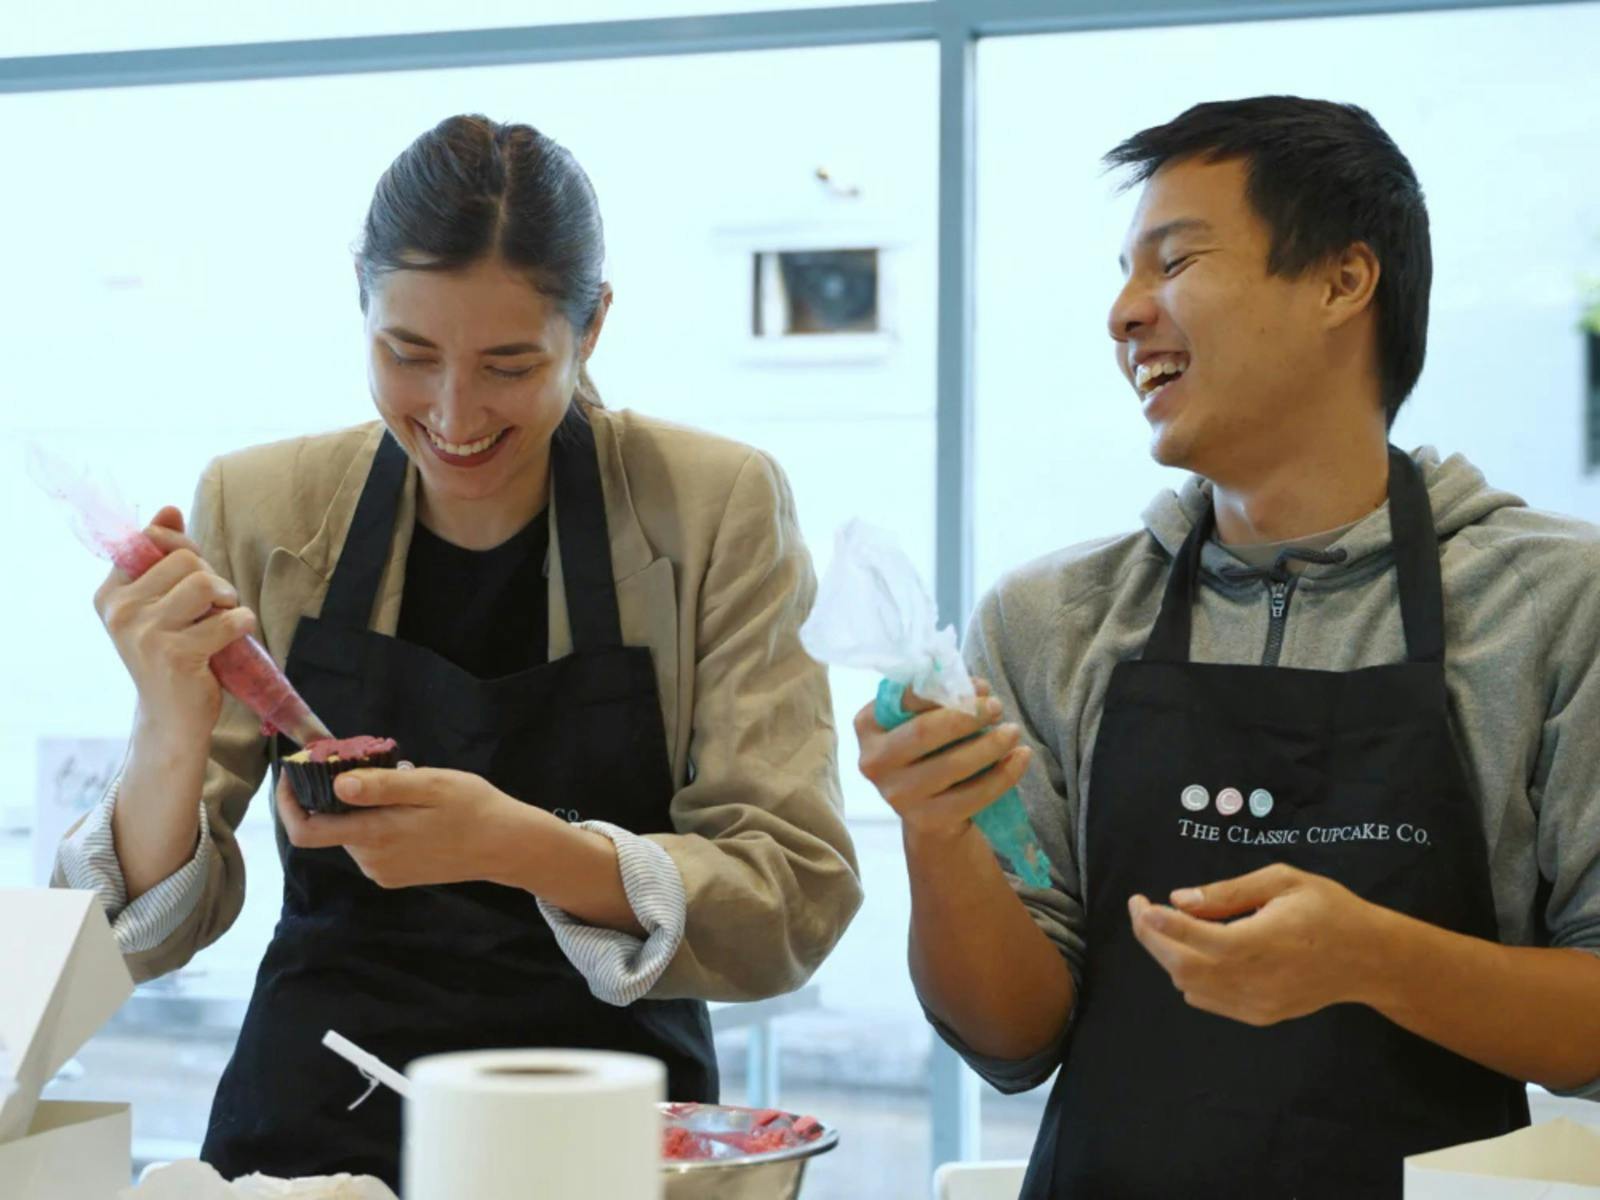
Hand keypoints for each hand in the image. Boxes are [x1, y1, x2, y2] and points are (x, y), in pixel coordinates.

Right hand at [95, 505, 255, 743]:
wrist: (172, 716)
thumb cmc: (173, 652)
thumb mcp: (162, 602)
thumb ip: (165, 555)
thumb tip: (169, 509)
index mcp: (110, 593)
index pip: (150, 539)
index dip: (185, 549)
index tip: (194, 574)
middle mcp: (120, 610)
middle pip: (186, 560)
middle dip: (212, 578)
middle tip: (213, 607)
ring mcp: (144, 633)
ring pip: (206, 584)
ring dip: (228, 600)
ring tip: (223, 620)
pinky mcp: (175, 655)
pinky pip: (228, 619)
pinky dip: (242, 624)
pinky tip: (234, 637)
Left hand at [275, 764, 549, 888]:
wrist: (507, 846)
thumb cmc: (474, 808)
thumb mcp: (432, 785)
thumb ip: (384, 786)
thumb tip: (338, 784)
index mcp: (376, 836)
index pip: (305, 830)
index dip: (287, 803)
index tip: (292, 771)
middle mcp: (371, 860)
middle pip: (328, 826)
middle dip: (333, 794)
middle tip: (362, 762)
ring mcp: (382, 871)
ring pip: (349, 833)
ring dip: (358, 807)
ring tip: (398, 784)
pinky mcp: (393, 875)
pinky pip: (368, 844)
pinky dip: (374, 821)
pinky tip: (407, 808)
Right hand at [854, 678, 1032, 843]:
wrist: (931, 811)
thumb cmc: (929, 751)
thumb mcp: (922, 720)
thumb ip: (940, 698)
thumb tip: (977, 688)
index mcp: (868, 726)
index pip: (904, 699)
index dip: (943, 689)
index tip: (981, 686)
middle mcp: (874, 762)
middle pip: (924, 732)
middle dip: (966, 716)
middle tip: (997, 707)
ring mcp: (897, 796)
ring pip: (952, 765)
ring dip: (990, 745)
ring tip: (1013, 731)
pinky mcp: (927, 820)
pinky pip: (973, 795)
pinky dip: (1003, 775)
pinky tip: (1020, 758)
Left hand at [1129, 864, 1383, 1025]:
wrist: (1370, 959)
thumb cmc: (1329, 910)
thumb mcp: (1283, 881)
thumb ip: (1229, 892)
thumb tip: (1180, 900)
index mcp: (1259, 942)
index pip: (1194, 937)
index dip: (1159, 922)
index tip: (1140, 902)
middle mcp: (1253, 980)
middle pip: (1181, 966)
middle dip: (1152, 938)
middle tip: (1142, 910)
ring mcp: (1255, 1004)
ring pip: (1189, 986)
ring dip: (1168, 956)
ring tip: (1166, 925)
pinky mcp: (1259, 1015)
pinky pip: (1207, 1000)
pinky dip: (1189, 976)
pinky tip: (1194, 951)